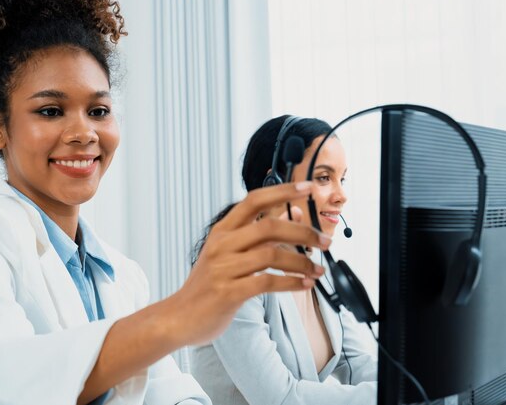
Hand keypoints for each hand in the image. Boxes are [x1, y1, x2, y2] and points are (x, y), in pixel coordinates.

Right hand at [169, 181, 331, 344]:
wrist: (179, 317)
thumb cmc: (208, 284)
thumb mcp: (227, 253)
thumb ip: (258, 234)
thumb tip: (292, 214)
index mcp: (222, 230)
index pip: (254, 200)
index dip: (282, 191)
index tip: (307, 187)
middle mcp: (222, 244)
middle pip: (269, 227)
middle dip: (304, 233)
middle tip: (325, 242)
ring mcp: (223, 268)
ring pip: (272, 255)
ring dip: (302, 262)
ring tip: (318, 269)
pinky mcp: (228, 292)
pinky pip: (267, 282)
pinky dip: (291, 282)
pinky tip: (304, 284)